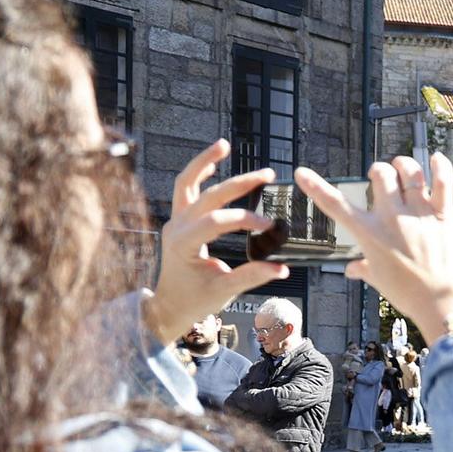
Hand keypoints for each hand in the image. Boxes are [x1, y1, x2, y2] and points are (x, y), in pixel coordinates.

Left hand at [143, 141, 285, 345]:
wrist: (170, 305)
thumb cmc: (194, 300)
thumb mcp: (224, 291)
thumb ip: (252, 276)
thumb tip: (282, 268)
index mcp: (183, 244)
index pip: (215, 221)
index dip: (244, 219)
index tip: (268, 226)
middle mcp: (176, 227)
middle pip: (207, 195)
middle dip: (238, 184)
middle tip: (266, 175)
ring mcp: (176, 221)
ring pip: (186, 182)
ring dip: (204, 162)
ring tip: (224, 145)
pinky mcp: (180, 220)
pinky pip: (185, 189)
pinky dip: (199, 174)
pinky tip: (215, 163)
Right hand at [295, 153, 452, 342]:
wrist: (442, 301)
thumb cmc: (409, 294)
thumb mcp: (379, 280)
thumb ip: (364, 268)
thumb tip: (351, 269)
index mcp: (369, 233)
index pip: (335, 205)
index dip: (315, 187)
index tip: (302, 173)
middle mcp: (392, 217)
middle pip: (381, 174)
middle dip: (379, 170)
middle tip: (382, 175)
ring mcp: (419, 213)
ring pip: (410, 171)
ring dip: (405, 164)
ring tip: (404, 167)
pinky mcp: (443, 214)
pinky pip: (442, 181)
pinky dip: (441, 166)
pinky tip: (437, 159)